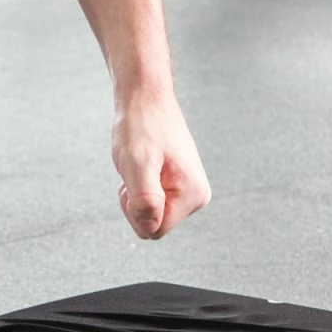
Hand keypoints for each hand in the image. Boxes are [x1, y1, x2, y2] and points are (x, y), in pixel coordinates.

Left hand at [112, 88, 211, 239]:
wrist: (146, 100)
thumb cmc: (141, 128)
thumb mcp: (137, 165)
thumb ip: (145, 200)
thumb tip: (150, 228)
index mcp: (192, 195)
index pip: (154, 230)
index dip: (135, 210)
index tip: (134, 181)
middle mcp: (197, 196)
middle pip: (154, 225)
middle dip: (136, 203)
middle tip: (137, 171)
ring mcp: (190, 191)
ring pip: (152, 214)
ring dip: (137, 194)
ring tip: (142, 165)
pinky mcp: (181, 185)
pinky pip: (153, 202)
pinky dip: (141, 187)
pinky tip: (145, 166)